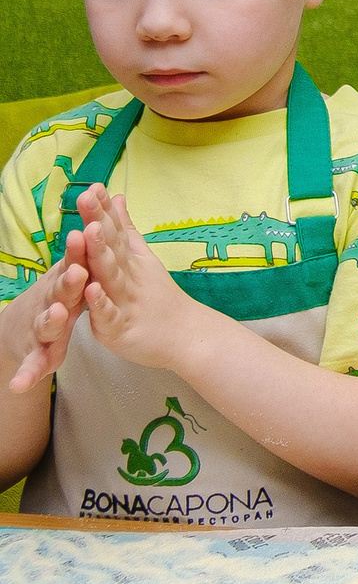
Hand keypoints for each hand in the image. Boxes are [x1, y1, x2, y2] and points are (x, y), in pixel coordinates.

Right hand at [2, 230, 89, 392]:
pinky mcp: (37, 355)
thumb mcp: (73, 268)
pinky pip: (34, 364)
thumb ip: (88, 242)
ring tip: (58, 316)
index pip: (76, 261)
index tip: (89, 230)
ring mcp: (43, 328)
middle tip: (77, 272)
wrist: (21, 329)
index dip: (82, 248)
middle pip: (61, 289)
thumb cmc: (58, 295)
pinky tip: (22, 383)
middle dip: (68, 280)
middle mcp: (51, 301)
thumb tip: (109, 200)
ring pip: (47, 324)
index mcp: (65, 281)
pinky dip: (29, 372)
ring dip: (52, 319)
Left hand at [78, 187, 215, 374]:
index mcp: (130, 261)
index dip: (103, 209)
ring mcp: (125, 301)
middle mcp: (128, 276)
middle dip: (98, 222)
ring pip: (110, 275)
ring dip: (100, 254)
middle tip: (85, 198)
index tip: (92, 185)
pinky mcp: (119, 328)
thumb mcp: (142, 259)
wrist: (185, 336)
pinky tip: (91, 290)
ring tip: (88, 232)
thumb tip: (117, 196)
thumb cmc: (157, 298)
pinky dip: (100, 303)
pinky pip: (109, 314)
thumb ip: (125, 229)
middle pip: (111, 246)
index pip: (115, 230)